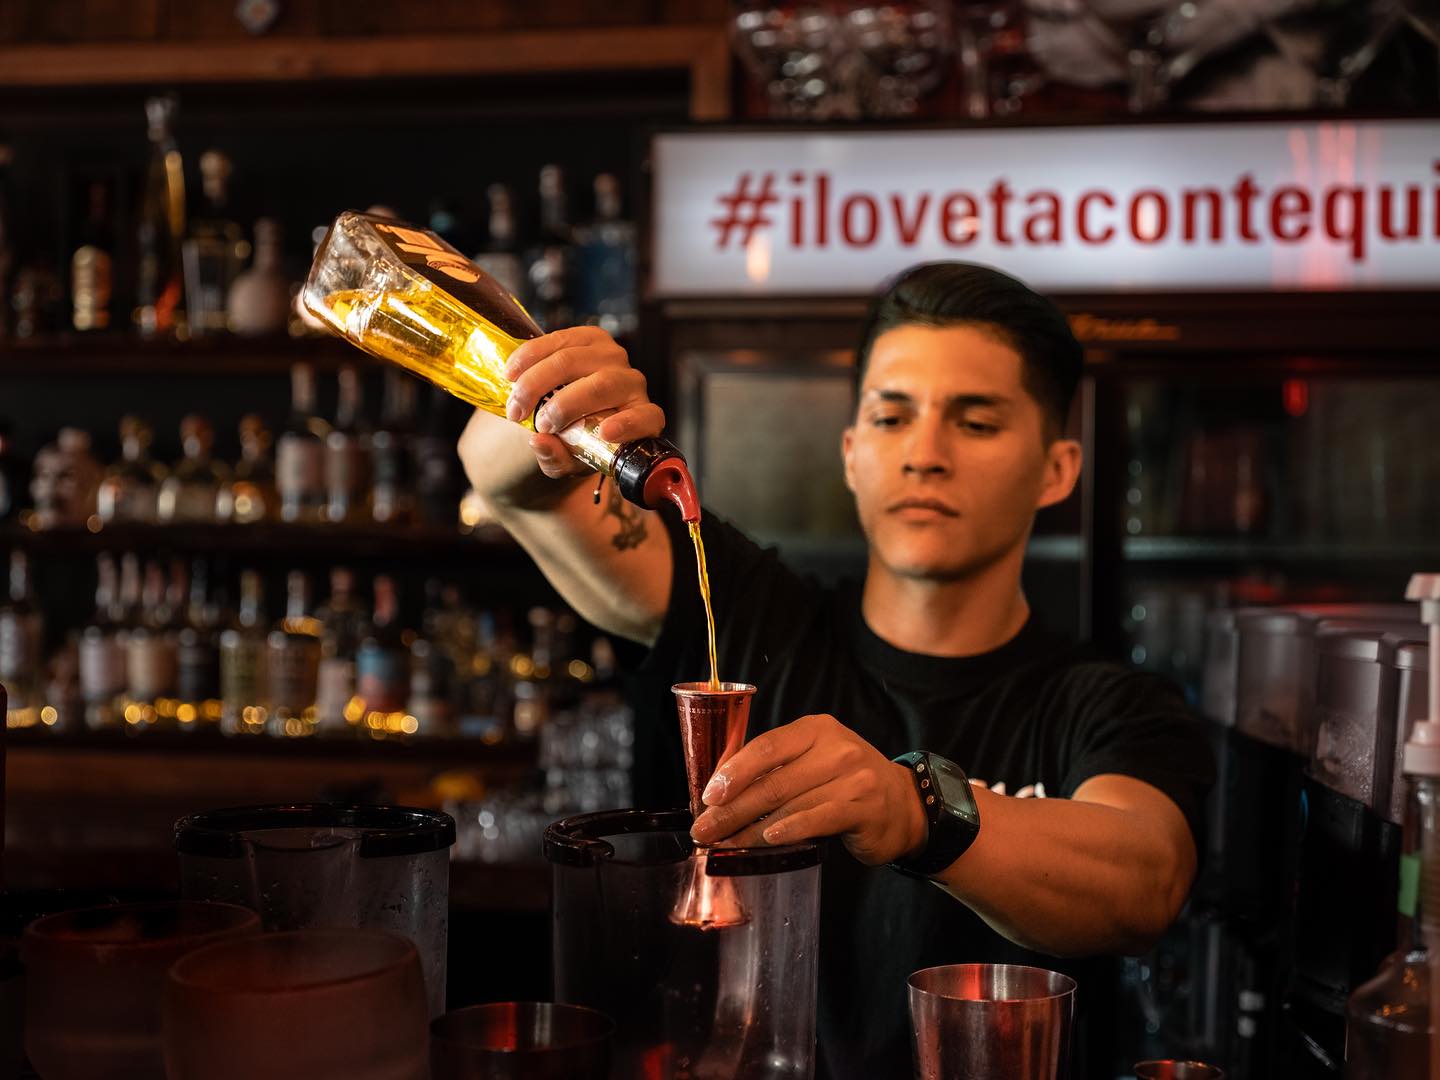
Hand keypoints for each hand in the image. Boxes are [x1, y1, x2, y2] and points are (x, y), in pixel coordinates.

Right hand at [501, 326, 665, 477]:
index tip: (606, 433)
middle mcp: (632, 384)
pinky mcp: (590, 337)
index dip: (629, 424)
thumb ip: (556, 458)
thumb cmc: (577, 443)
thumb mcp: (567, 461)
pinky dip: (530, 356)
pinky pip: (559, 340)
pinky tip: (512, 373)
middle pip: (602, 386)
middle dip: (563, 405)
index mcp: (640, 418)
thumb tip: (539, 442)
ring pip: (575, 361)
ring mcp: (613, 356)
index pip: (647, 418)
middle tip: (536, 424)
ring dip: (538, 381)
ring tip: (516, 403)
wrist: (567, 412)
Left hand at [689, 714, 928, 866]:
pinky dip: (789, 830)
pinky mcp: (864, 807)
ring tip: (726, 843)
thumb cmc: (845, 784)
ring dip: (751, 828)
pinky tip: (768, 839)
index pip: (767, 745)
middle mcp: (836, 748)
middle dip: (732, 808)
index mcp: (816, 730)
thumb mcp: (814, 761)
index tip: (708, 795)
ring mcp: (853, 777)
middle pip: (773, 780)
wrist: (903, 805)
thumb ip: (776, 768)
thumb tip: (720, 790)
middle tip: (705, 829)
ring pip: (790, 804)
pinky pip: (817, 818)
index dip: (733, 771)